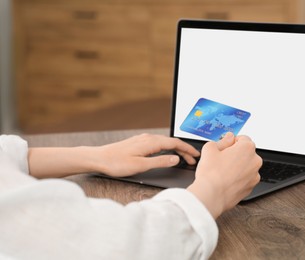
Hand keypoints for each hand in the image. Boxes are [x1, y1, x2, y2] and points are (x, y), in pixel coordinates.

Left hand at [28, 134, 199, 178]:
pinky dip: (167, 149)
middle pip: (172, 142)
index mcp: (151, 142)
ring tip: (183, 158)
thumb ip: (160, 162)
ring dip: (176, 150)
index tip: (196, 155)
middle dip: (184, 150)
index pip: (175, 144)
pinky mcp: (138, 143)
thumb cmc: (117, 163)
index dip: (187, 149)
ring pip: (165, 143)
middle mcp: (148, 138)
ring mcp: (143, 139)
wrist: (98, 158)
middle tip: (193, 160)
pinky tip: (167, 154)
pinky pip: (158, 143)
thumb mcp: (141, 165)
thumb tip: (175, 159)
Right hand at [187, 132, 261, 218]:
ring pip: (246, 166)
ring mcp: (254, 176)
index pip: (243, 138)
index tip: (225, 146)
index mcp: (247, 148)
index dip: (231, 142)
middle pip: (246, 153)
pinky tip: (226, 180)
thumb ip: (223, 140)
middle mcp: (255, 161)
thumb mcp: (210, 148)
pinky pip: (245, 178)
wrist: (211, 196)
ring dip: (237, 166)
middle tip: (221, 159)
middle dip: (235, 154)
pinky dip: (238, 178)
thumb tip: (228, 138)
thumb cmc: (211, 173)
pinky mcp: (251, 187)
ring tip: (222, 171)